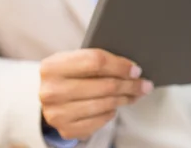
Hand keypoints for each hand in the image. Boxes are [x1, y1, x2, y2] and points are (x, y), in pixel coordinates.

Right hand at [39, 49, 153, 139]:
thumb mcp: (73, 61)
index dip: (120, 65)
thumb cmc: (66, 75)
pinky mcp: (66, 129)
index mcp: (53, 66)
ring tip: (134, 94)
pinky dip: (111, 113)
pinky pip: (100, 120)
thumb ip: (96, 60)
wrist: (46, 97)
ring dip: (125, 99)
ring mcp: (58, 113)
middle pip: (104, 85)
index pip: (96, 61)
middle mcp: (52, 91)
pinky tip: (114, 106)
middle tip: (144, 84)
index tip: (136, 69)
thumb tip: (130, 68)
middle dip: (130, 85)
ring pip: (105, 104)